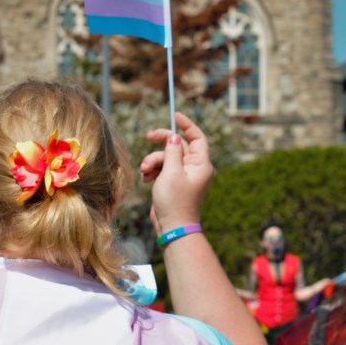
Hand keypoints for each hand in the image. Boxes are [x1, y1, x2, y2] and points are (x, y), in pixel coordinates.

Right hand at [140, 112, 213, 234]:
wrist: (172, 228)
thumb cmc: (175, 201)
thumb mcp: (171, 172)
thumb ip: (171, 151)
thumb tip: (174, 137)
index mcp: (200, 164)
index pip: (197, 137)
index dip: (187, 125)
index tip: (175, 115)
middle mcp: (194, 168)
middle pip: (178, 145)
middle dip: (161, 143)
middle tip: (148, 136)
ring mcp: (183, 176)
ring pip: (166, 157)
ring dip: (153, 161)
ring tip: (145, 172)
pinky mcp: (172, 183)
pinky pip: (162, 169)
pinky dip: (153, 171)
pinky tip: (146, 179)